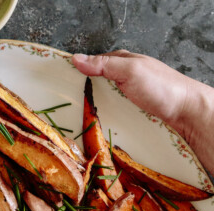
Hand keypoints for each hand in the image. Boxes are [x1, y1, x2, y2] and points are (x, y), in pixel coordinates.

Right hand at [72, 51, 213, 174]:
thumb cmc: (161, 87)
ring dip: (90, 107)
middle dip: (80, 93)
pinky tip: (95, 122)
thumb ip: (104, 64)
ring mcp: (125, 95)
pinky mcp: (129, 110)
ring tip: (75, 117)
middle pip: (93, 84)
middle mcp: (121, 77)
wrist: (184, 111)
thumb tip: (76, 59)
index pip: (91, 63)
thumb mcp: (129, 70)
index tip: (56, 82)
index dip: (74, 71)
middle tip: (64, 104)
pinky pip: (110, 111)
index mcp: (120, 62)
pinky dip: (101, 115)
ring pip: (100, 100)